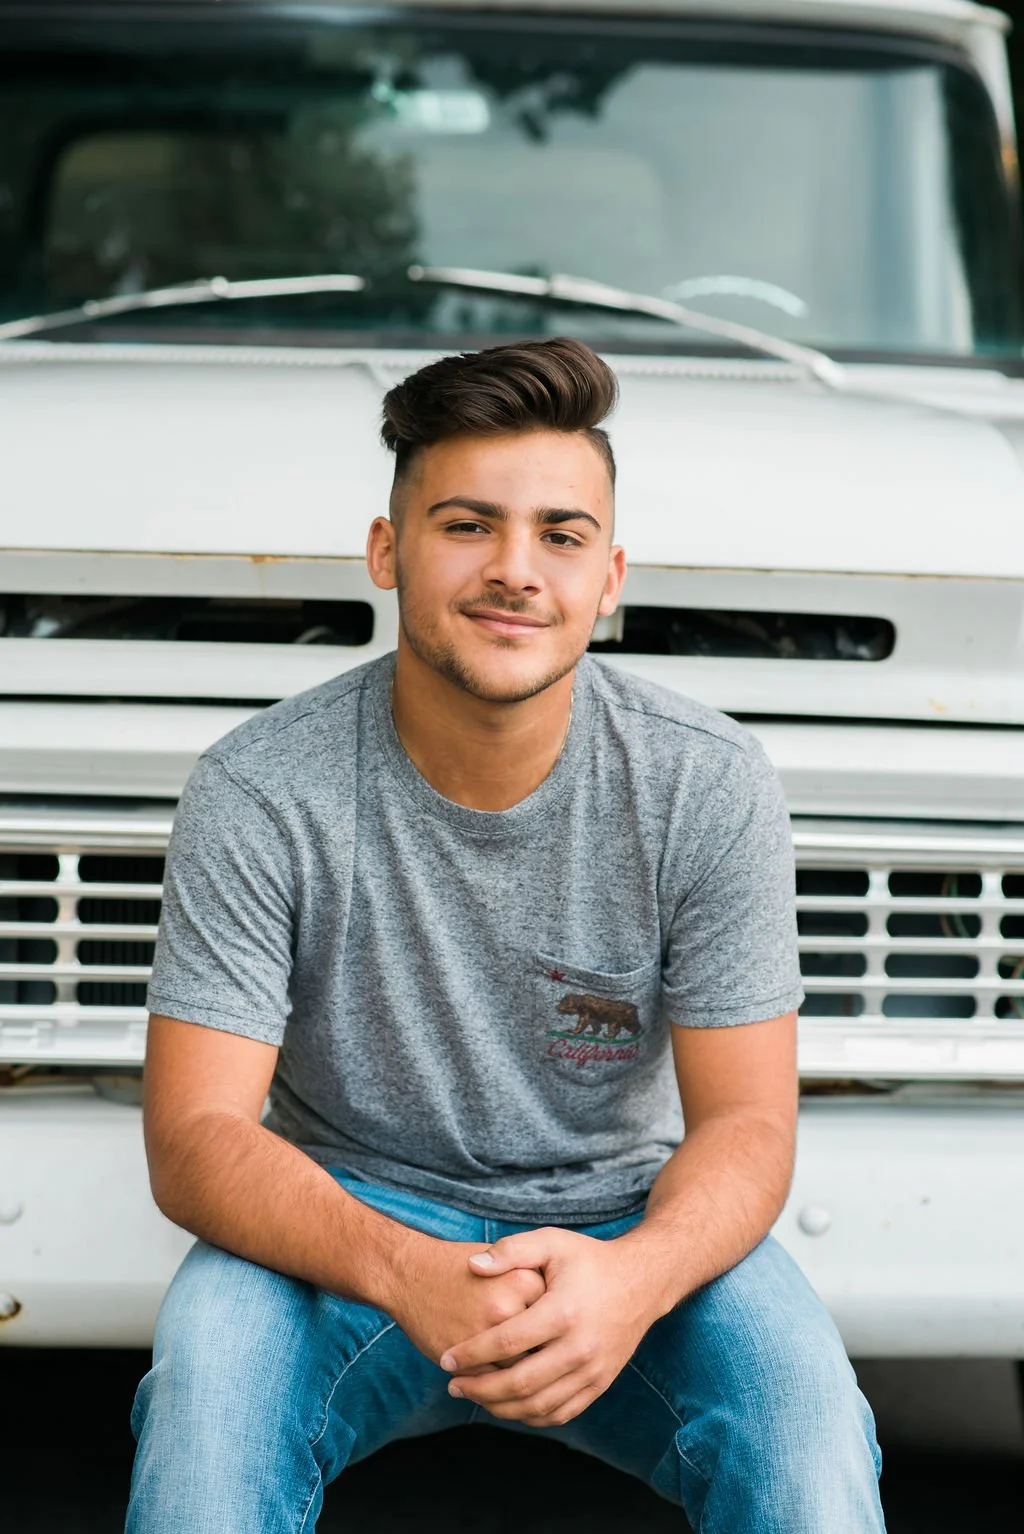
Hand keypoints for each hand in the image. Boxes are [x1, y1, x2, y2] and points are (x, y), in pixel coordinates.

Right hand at [386, 1237, 544, 1371]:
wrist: (410, 1275)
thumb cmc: (460, 1267)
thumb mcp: (503, 1261)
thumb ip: (534, 1283)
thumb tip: (562, 1320)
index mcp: (524, 1278)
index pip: (558, 1315)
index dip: (555, 1325)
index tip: (551, 1327)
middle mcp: (509, 1307)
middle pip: (544, 1345)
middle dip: (545, 1354)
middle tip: (540, 1352)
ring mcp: (486, 1335)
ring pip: (523, 1370)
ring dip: (524, 1374)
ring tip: (521, 1367)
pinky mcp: (466, 1360)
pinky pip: (496, 1383)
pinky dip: (499, 1384)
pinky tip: (496, 1374)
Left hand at [437, 1227, 658, 1426]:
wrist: (642, 1280)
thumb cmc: (590, 1260)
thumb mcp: (552, 1242)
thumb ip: (511, 1250)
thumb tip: (472, 1265)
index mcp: (563, 1312)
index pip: (507, 1342)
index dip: (472, 1353)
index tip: (446, 1358)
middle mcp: (580, 1347)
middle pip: (520, 1383)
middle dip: (479, 1388)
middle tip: (453, 1384)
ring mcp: (593, 1370)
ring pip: (539, 1406)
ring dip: (500, 1408)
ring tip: (473, 1396)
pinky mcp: (601, 1383)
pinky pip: (561, 1413)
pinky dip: (531, 1417)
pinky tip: (508, 1406)